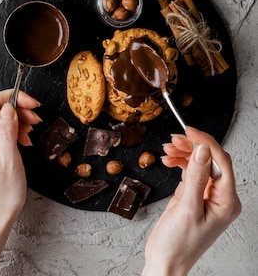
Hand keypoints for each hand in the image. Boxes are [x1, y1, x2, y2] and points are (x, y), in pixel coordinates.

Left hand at [0, 90, 40, 275]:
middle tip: (36, 119)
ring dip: (15, 122)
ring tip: (31, 133)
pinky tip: (22, 141)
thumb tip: (8, 107)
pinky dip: (9, 133)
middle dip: (17, 110)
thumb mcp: (10, 158)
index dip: (14, 98)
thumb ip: (8, 129)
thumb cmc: (2, 195)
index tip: (33, 102)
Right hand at [142, 127, 241, 275]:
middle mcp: (221, 198)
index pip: (221, 162)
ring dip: (184, 154)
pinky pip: (191, 174)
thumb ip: (195, 177)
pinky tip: (169, 162)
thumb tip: (202, 151)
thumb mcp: (186, 208)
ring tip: (167, 150)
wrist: (165, 261)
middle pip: (211, 161)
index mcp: (227, 202)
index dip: (205, 143)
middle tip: (173, 140)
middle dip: (192, 147)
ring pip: (200, 165)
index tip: (189, 131)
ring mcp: (208, 198)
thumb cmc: (177, 244)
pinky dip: (180, 165)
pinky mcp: (195, 198)